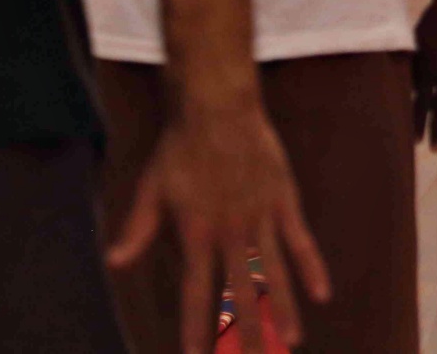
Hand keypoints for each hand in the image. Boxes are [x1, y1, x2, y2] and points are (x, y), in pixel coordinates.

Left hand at [109, 94, 330, 353]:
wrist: (219, 108)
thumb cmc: (181, 146)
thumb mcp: (151, 188)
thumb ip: (138, 228)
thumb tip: (115, 261)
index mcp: (197, 232)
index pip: (195, 290)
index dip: (196, 324)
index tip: (198, 353)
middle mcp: (232, 232)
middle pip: (240, 291)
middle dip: (246, 330)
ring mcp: (262, 217)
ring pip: (274, 272)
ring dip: (282, 309)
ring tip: (291, 341)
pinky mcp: (284, 200)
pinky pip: (300, 241)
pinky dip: (311, 267)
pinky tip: (321, 293)